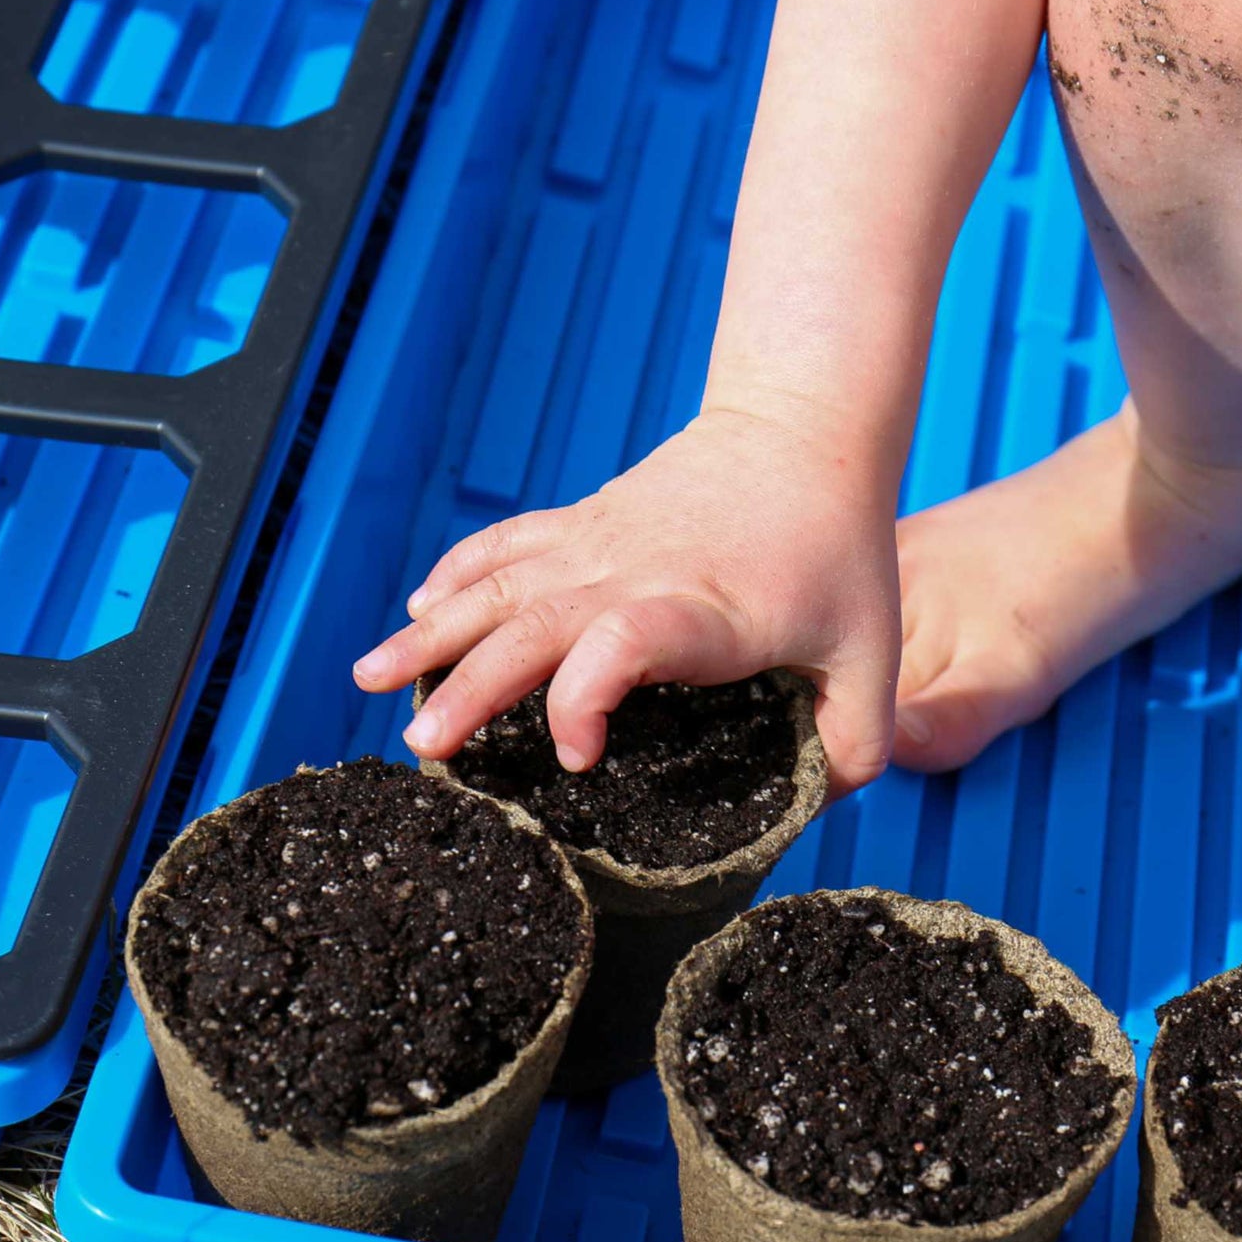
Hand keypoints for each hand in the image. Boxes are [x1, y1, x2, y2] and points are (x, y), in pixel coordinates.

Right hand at [352, 408, 900, 798]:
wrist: (801, 432)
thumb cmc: (838, 548)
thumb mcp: (873, 652)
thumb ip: (855, 741)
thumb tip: (816, 809)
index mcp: (701, 610)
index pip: (622, 642)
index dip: (582, 700)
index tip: (575, 757)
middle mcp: (634, 572)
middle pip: (533, 625)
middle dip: (468, 689)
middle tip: (422, 752)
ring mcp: (598, 542)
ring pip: (497, 585)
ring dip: (431, 633)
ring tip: (368, 680)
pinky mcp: (582, 522)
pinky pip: (503, 546)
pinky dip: (456, 574)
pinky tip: (417, 608)